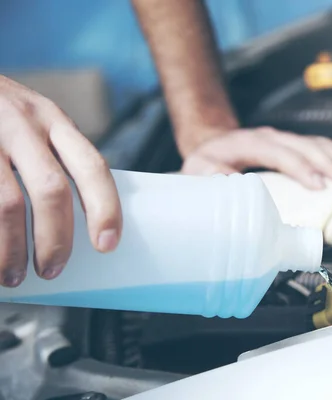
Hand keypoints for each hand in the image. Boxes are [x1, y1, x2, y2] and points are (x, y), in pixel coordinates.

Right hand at [0, 75, 121, 286]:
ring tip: (12, 275)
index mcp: (51, 119)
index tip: (108, 244)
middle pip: (51, 190)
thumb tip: (72, 218)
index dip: (105, 208)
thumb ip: (51, 153)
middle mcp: (21, 122)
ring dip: (12, 249)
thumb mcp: (28, 117)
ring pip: (8, 204)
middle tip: (53, 269)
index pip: (91, 165)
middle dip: (56, 239)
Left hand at [180, 127, 331, 188]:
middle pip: (305, 146)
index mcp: (250, 143)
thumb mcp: (199, 170)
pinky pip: (319, 144)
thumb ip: (212, 176)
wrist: (212, 143)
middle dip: (330, 164)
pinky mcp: (292, 143)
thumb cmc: (206, 161)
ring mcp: (283, 138)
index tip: (319, 185)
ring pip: (316, 143)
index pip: (280, 153)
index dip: (301, 168)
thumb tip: (231, 184)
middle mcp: (271, 137)